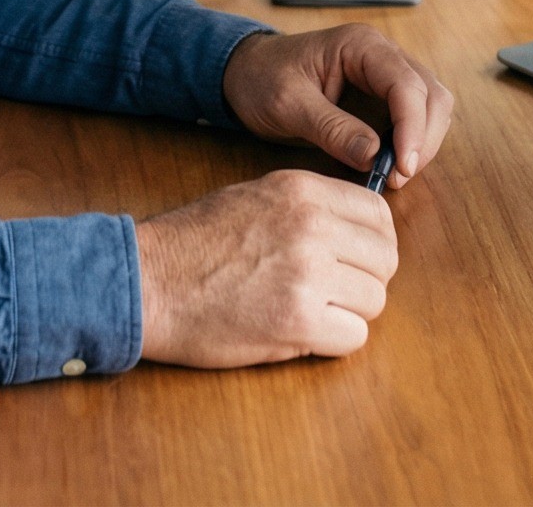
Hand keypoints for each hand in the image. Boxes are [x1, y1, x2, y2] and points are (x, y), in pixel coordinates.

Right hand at [135, 169, 394, 364]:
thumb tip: (354, 231)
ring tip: (310, 311)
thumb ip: (307, 207)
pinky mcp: (298, 322)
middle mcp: (311, 226)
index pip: (378, 213)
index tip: (358, 257)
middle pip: (384, 260)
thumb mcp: (253, 197)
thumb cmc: (191, 243)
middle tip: (334, 291)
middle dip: (365, 280)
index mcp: (301, 190)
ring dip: (349, 312)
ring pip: (374, 300)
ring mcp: (308, 274)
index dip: (374, 241)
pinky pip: (354, 337)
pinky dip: (333, 341)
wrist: (147, 281)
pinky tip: (300, 333)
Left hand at [221, 26, 454, 189]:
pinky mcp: (382, 96)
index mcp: (360, 45)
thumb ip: (331, 128)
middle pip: (430, 94)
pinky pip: (415, 117)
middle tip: (399, 176)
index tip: (403, 166)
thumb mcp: (288, 104)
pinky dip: (412, 143)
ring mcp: (386, 74)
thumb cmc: (261, 79)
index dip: (412, 127)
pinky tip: (390, 164)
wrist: (244, 74)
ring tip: (394, 174)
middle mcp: (382, 54)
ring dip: (422, 142)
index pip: (406, 84)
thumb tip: (375, 157)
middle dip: (423, 138)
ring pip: (431, 106)